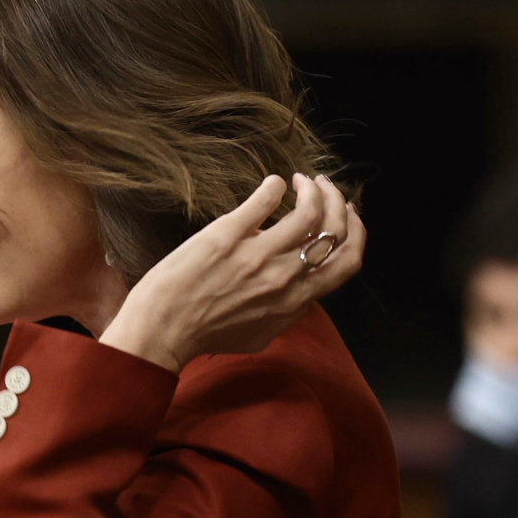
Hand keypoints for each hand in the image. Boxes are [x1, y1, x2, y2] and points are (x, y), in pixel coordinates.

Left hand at [99, 173, 364, 371]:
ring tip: (302, 182)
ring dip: (313, 189)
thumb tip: (303, 297)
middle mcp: (284, 276)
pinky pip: (264, 200)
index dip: (355, 233)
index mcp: (296, 300)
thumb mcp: (259, 336)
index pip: (346, 262)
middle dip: (339, 203)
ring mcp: (257, 254)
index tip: (347, 216)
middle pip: (335, 231)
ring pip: (308, 211)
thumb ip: (288, 315)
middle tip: (328, 189)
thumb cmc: (205, 335)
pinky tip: (273, 184)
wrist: (161, 329)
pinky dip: (275, 186)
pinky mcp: (227, 234)